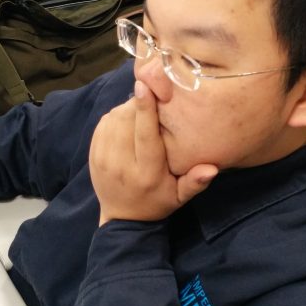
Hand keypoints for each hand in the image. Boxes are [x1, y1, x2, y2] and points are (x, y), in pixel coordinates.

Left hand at [89, 80, 217, 225]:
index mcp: (147, 173)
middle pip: (127, 121)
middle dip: (138, 104)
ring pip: (113, 119)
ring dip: (127, 108)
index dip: (145, 109)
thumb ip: (195, 182)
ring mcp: (104, 159)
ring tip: (141, 109)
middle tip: (152, 98)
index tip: (145, 86)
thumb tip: (212, 168)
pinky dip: (115, 116)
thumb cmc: (157, 203)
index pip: (145, 136)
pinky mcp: (93, 154)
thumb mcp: (179, 197)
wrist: (121, 219)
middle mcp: (122, 164)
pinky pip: (103, 123)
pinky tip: (127, 119)